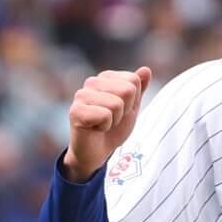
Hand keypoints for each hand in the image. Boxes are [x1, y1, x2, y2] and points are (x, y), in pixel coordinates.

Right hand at [63, 66, 151, 180]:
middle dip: (125, 111)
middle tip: (112, 119)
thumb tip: (146, 69)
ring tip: (103, 124)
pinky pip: (105, 115)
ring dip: (115, 120)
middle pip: (127, 90)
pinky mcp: (76, 111)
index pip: (134, 80)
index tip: (121, 111)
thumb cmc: (113, 129)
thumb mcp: (131, 108)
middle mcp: (91, 82)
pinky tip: (95, 129)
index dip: (133, 101)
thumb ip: (139, 89)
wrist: (97, 152)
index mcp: (105, 78)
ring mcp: (81, 95)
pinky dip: (105, 126)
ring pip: (117, 104)